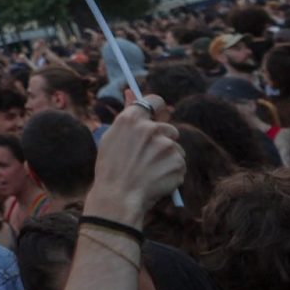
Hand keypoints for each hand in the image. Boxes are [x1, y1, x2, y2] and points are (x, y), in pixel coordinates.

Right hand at [87, 97, 183, 224]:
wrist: (118, 197)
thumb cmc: (110, 169)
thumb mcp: (111, 137)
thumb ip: (126, 115)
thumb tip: (130, 92)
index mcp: (131, 119)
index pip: (154, 101)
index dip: (158, 109)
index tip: (158, 116)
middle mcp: (150, 128)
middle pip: (168, 128)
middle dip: (162, 140)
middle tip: (148, 157)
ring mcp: (166, 145)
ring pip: (175, 148)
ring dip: (167, 158)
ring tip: (150, 172)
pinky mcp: (178, 162)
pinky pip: (179, 164)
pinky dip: (172, 172)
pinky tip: (157, 180)